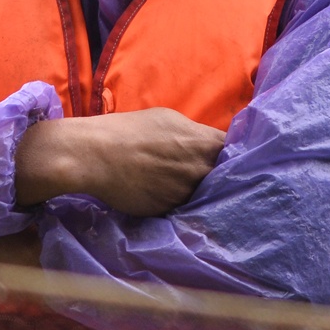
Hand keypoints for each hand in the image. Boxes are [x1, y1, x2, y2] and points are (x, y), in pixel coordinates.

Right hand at [15, 109, 224, 216]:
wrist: (91, 155)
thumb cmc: (125, 132)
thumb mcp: (166, 120)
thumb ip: (193, 134)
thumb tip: (206, 144)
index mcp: (201, 141)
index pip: (237, 152)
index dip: (236, 157)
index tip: (232, 161)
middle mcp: (199, 167)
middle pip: (225, 176)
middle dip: (220, 177)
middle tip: (209, 178)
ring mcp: (185, 190)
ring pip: (205, 195)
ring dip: (201, 193)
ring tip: (184, 188)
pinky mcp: (169, 208)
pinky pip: (184, 208)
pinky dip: (181, 204)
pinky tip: (168, 198)